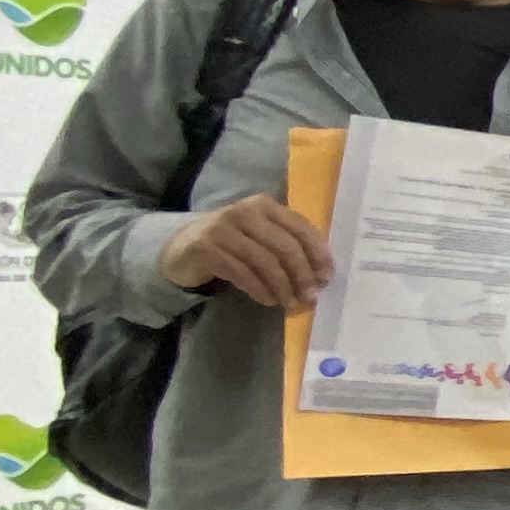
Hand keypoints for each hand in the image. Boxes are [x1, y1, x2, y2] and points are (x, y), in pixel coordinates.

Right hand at [157, 193, 331, 308]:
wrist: (183, 245)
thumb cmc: (233, 242)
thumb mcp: (261, 235)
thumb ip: (288, 243)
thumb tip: (321, 272)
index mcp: (265, 205)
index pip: (301, 228)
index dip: (318, 254)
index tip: (327, 276)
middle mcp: (245, 212)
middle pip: (285, 247)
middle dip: (302, 275)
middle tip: (310, 295)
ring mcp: (223, 228)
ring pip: (265, 262)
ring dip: (282, 287)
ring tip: (291, 303)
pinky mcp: (206, 248)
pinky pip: (242, 273)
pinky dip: (260, 289)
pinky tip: (268, 300)